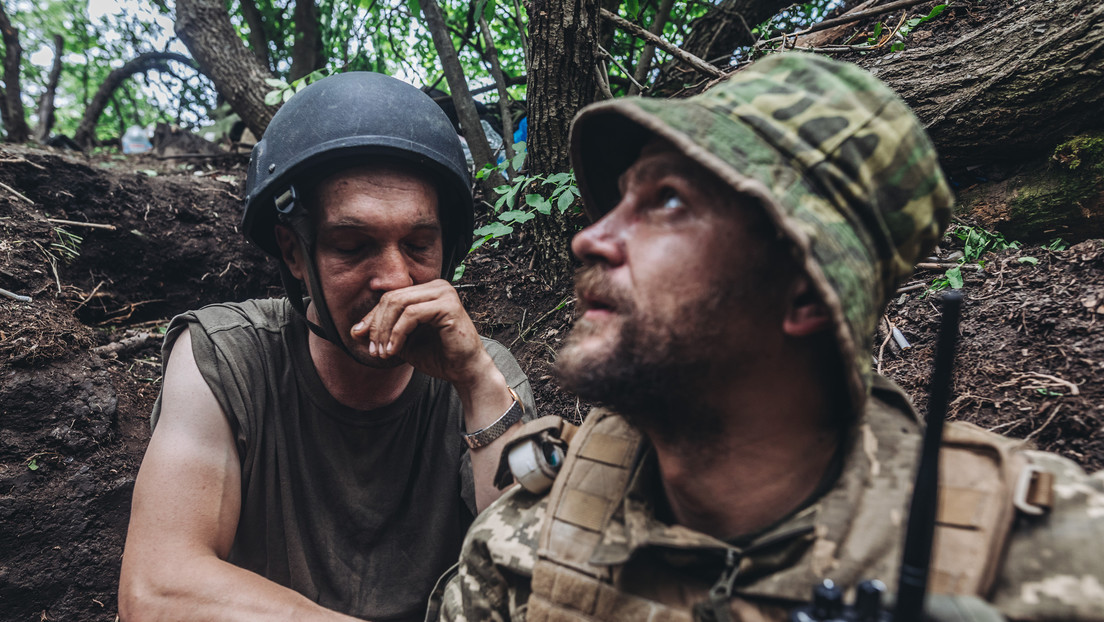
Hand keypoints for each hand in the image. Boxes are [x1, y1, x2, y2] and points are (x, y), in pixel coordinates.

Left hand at [350, 279, 493, 386]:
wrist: (464, 371)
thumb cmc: (438, 356)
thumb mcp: (402, 343)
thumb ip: (382, 334)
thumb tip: (354, 331)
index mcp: (427, 290)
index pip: (390, 297)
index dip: (372, 318)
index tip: (361, 338)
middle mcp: (437, 286)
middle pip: (392, 298)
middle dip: (377, 325)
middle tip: (373, 350)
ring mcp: (444, 293)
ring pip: (399, 303)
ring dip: (385, 331)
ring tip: (383, 353)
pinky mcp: (448, 306)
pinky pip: (411, 314)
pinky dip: (397, 333)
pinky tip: (393, 351)